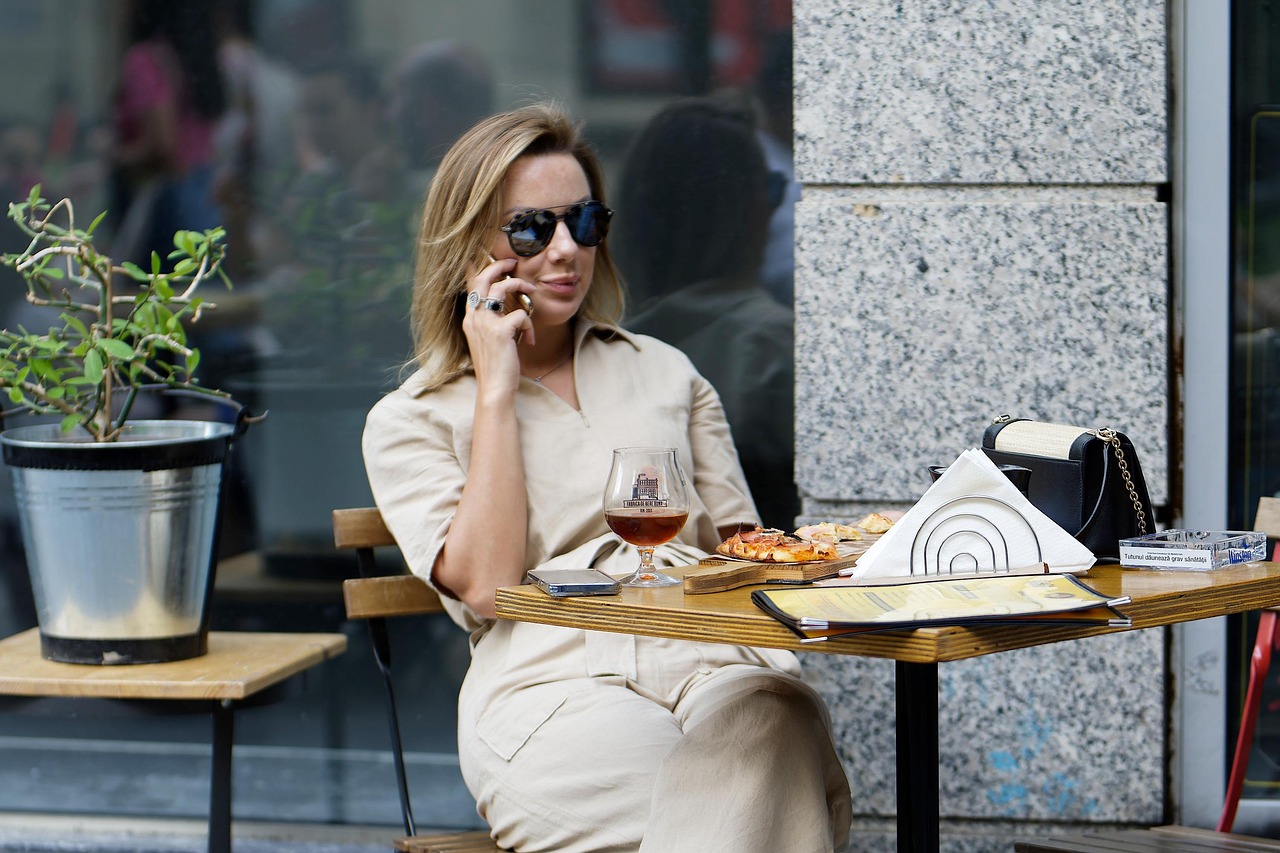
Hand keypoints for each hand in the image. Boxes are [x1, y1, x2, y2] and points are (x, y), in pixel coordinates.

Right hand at [462, 256, 535, 395]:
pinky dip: (529, 326)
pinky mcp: (501, 332)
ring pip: (502, 288)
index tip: (496, 262)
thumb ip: (491, 324)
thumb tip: (506, 311)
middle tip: (512, 263)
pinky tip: (528, 340)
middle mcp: (474, 317)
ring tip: (531, 291)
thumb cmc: (494, 367)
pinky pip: (521, 314)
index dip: (481, 269)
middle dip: (498, 265)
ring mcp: (486, 324)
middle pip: (483, 278)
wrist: (494, 389)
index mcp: (469, 319)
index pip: (472, 285)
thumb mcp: (487, 341)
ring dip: (520, 286)